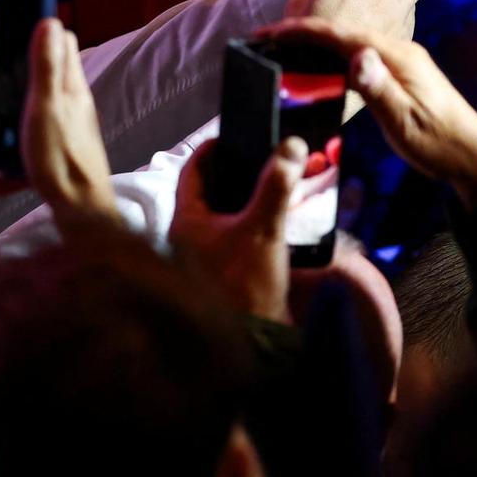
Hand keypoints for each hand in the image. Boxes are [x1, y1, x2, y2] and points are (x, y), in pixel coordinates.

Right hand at [0, 19, 116, 234]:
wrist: (80, 213)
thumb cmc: (61, 156)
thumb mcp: (47, 106)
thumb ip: (46, 65)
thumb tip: (49, 20)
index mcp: (69, 90)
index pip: (62, 48)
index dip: (35, 40)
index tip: (6, 43)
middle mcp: (68, 110)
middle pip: (31, 87)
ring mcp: (61, 138)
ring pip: (23, 123)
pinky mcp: (53, 166)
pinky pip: (21, 163)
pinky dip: (1, 171)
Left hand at [170, 137, 306, 321]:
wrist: (254, 342)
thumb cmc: (245, 286)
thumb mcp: (263, 230)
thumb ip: (276, 187)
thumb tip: (290, 146)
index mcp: (186, 220)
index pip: (192, 171)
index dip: (213, 149)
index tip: (235, 134)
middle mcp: (190, 235)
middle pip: (210, 190)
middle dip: (237, 171)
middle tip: (263, 156)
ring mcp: (207, 253)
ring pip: (226, 212)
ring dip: (249, 197)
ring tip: (275, 181)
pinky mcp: (227, 269)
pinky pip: (239, 233)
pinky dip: (256, 220)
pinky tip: (278, 217)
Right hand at [259, 17, 476, 210]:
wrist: (473, 156)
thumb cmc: (440, 143)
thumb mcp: (405, 121)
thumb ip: (379, 88)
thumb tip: (355, 57)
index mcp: (399, 57)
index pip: (341, 34)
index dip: (301, 31)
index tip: (268, 32)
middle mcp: (400, 51)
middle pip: (341, 31)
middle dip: (300, 31)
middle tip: (263, 39)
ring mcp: (400, 61)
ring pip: (348, 42)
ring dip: (314, 42)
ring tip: (281, 47)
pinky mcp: (398, 73)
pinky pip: (357, 55)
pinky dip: (330, 55)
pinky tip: (317, 63)